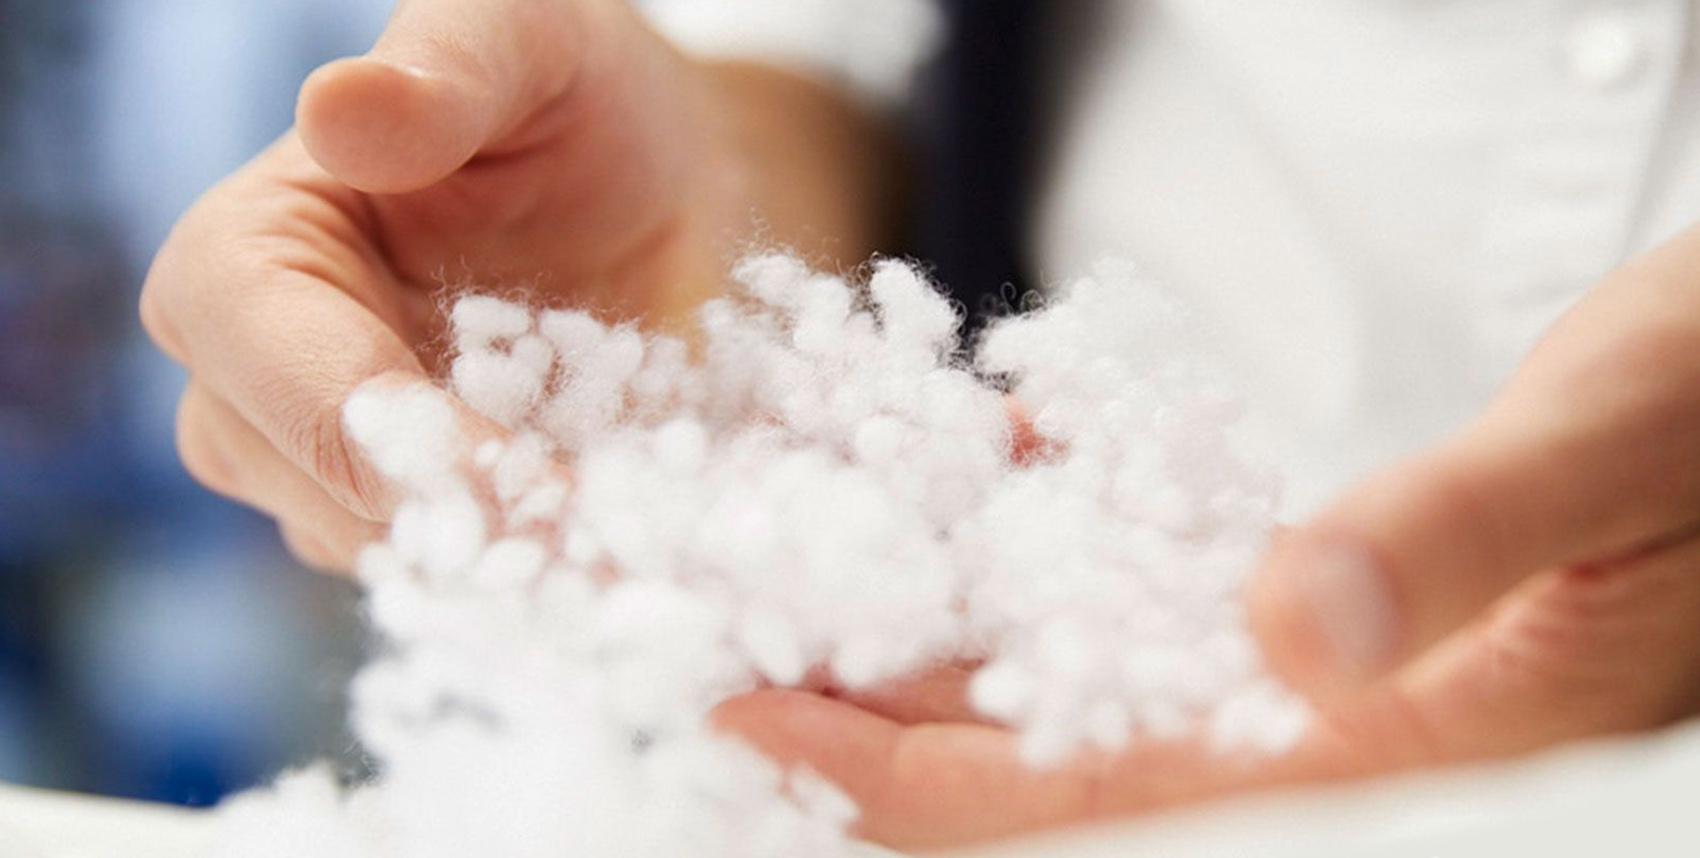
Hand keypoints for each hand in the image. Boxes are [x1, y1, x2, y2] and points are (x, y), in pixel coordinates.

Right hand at [141, 0, 895, 570]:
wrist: (641, 174)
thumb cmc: (564, 89)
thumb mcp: (521, 42)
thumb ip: (443, 69)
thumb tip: (341, 112)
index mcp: (238, 268)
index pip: (299, 390)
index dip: (411, 444)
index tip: (538, 479)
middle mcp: (254, 391)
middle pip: (340, 503)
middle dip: (484, 527)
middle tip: (621, 543)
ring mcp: (332, 473)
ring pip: (410, 563)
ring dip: (529, 562)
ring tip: (644, 541)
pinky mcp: (420, 521)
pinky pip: (474, 579)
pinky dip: (558, 572)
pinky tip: (640, 552)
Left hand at [716, 225, 1699, 849]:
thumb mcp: (1613, 454)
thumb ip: (1455, 534)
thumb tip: (1291, 621)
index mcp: (1399, 746)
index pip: (1093, 803)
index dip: (902, 771)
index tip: (753, 710)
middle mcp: (1345, 735)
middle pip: (1057, 760)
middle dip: (890, 705)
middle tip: (749, 627)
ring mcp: (1338, 677)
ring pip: (1096, 682)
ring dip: (960, 627)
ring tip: (838, 561)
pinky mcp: (1347, 607)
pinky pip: (1163, 602)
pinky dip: (1068, 548)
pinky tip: (1008, 482)